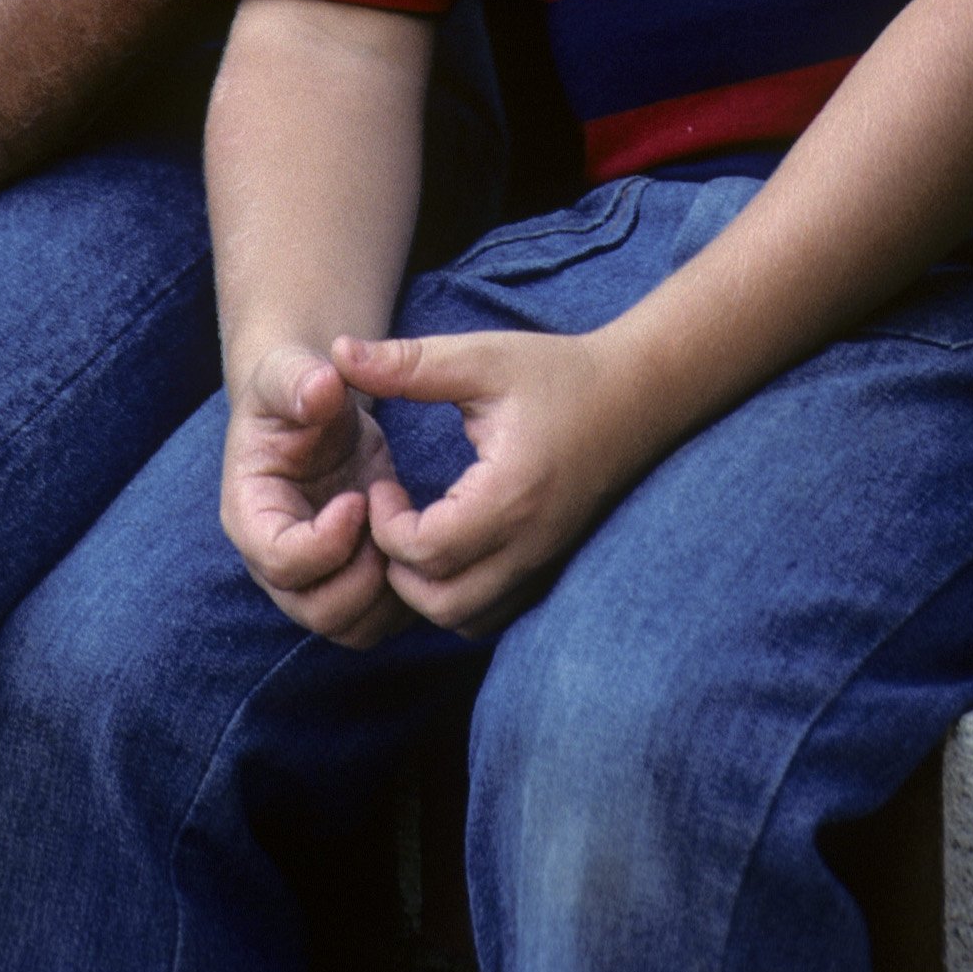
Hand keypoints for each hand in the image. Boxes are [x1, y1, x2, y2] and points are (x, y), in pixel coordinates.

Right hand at [220, 342, 413, 648]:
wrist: (315, 406)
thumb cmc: (294, 388)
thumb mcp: (288, 371)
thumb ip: (299, 378)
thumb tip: (322, 389)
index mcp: (252, 515)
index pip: (280, 561)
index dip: (326, 540)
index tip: (360, 497)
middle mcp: (277, 562)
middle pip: (317, 610)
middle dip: (364, 575)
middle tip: (388, 521)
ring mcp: (314, 580)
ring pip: (353, 627)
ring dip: (388, 591)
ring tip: (403, 531)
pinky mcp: (350, 583)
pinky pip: (382, 622)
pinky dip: (407, 597)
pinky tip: (416, 543)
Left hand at [336, 326, 636, 637]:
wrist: (635, 397)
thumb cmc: (556, 373)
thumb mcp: (480, 358)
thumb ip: (408, 363)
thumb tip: (337, 353)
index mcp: (510, 494)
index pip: (428, 551)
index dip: (386, 527)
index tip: (383, 484)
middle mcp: (529, 544)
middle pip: (440, 602)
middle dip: (395, 568)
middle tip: (389, 515)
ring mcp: (543, 565)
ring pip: (464, 619)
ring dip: (424, 588)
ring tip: (414, 531)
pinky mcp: (549, 570)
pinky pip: (491, 613)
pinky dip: (456, 595)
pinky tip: (448, 544)